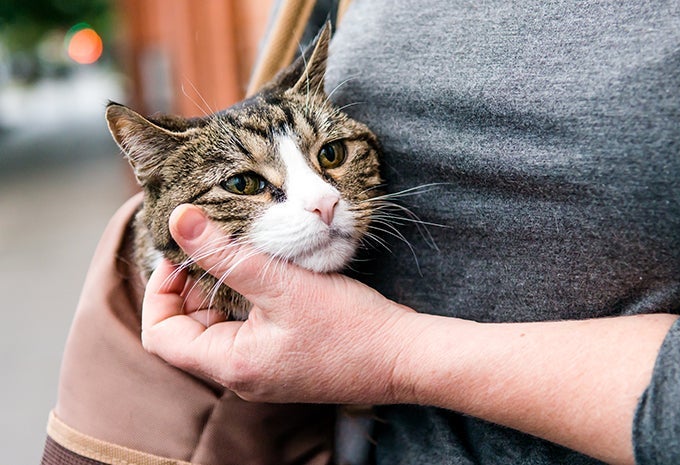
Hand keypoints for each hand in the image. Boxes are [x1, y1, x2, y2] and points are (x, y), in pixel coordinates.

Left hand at [141, 204, 415, 403]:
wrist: (405, 357)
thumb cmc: (350, 328)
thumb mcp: (282, 283)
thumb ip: (225, 253)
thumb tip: (180, 221)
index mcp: (232, 366)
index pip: (161, 335)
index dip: (160, 291)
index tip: (180, 254)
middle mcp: (241, 377)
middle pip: (188, 330)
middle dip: (193, 285)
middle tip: (213, 246)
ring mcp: (263, 371)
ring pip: (219, 328)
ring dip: (222, 290)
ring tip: (242, 255)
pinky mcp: (284, 361)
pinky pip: (247, 331)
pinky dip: (247, 300)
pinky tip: (267, 275)